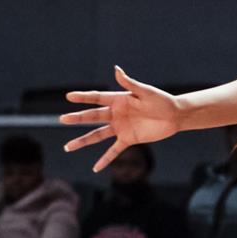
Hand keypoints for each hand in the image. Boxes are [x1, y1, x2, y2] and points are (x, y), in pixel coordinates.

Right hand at [61, 66, 185, 173]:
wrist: (174, 116)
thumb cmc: (161, 100)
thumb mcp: (145, 91)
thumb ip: (129, 83)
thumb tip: (116, 69)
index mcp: (118, 100)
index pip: (97, 98)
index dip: (83, 97)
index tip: (69, 96)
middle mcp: (116, 114)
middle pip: (92, 117)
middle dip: (77, 118)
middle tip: (62, 119)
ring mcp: (120, 128)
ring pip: (97, 136)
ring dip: (83, 141)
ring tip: (68, 147)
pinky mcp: (128, 139)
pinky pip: (113, 151)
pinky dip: (105, 159)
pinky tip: (95, 168)